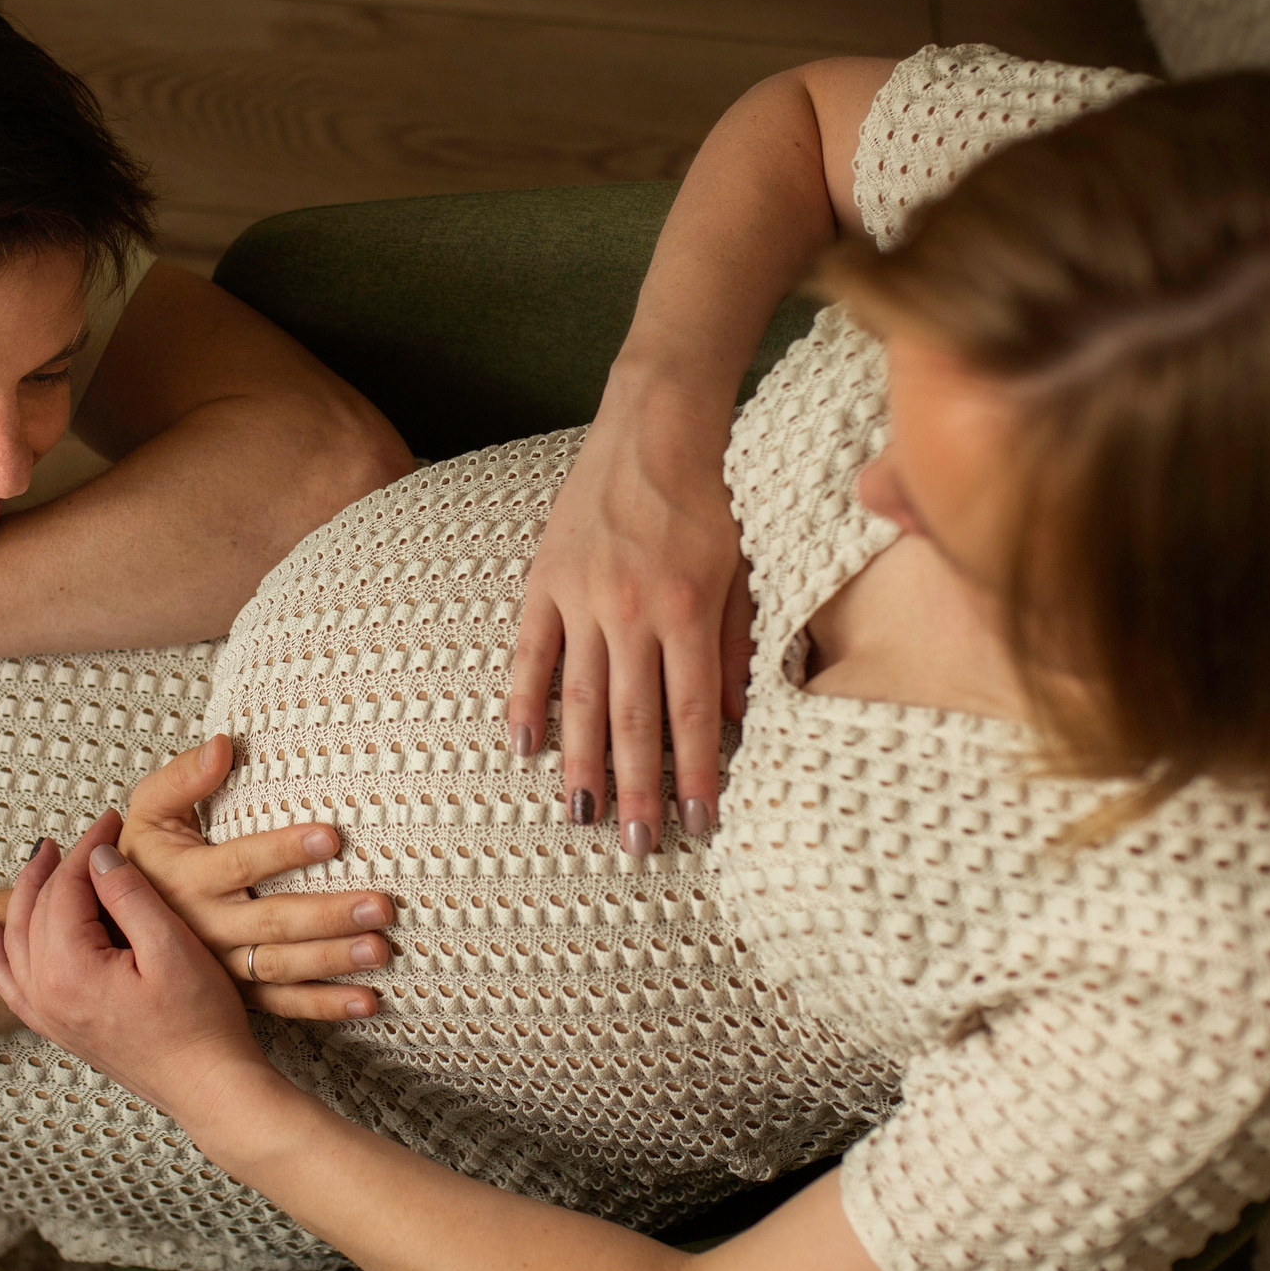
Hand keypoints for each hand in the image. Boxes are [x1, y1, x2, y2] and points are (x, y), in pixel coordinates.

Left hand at [0, 820, 285, 1127]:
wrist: (208, 1088)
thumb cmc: (200, 1024)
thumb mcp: (172, 948)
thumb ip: (129, 897)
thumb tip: (98, 857)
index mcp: (70, 970)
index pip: (66, 888)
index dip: (88, 847)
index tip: (113, 820)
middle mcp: (46, 993)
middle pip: (37, 909)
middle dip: (60, 864)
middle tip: (91, 834)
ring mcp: (48, 1015)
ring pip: (16, 941)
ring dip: (26, 896)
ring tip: (41, 861)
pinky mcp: (58, 1028)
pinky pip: (10, 983)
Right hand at [121, 736, 392, 1021]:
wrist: (112, 927)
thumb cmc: (142, 859)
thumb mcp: (148, 811)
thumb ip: (182, 777)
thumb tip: (223, 745)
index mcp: (186, 879)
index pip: (241, 864)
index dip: (284, 850)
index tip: (333, 836)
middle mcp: (204, 927)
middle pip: (272, 923)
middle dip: (328, 916)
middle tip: (379, 906)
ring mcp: (221, 966)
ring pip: (281, 967)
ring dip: (333, 961)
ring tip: (380, 950)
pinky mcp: (236, 992)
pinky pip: (281, 1004)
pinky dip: (324, 1006)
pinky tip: (366, 1001)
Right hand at [508, 401, 753, 851]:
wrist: (656, 423)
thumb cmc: (713, 494)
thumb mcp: (744, 567)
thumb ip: (737, 644)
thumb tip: (733, 718)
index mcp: (688, 611)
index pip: (691, 714)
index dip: (695, 774)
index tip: (699, 823)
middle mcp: (632, 611)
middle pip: (631, 720)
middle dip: (637, 790)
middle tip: (637, 847)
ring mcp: (581, 597)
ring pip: (578, 698)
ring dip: (581, 763)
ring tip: (584, 818)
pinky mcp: (545, 580)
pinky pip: (531, 652)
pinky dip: (525, 702)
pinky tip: (524, 749)